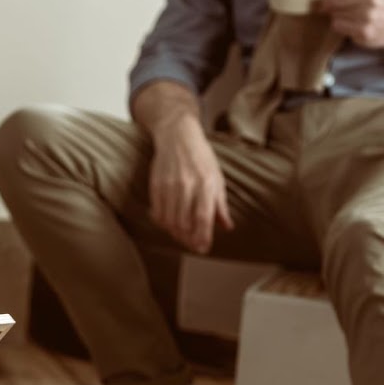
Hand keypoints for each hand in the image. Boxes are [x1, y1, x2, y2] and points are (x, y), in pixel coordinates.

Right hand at [148, 121, 232, 254]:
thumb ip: (220, 204)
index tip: (203, 248)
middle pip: (184, 223)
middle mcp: (187, 185)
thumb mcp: (217, 178)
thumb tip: (227, 227)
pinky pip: (158, 213)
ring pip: (170, 221)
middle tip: (194, 246)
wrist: (177, 136)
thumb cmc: (200, 157)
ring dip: (176, 234)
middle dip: (189, 240)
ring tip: (183, 238)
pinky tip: (170, 225)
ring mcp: (169, 186)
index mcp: (206, 183)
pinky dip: (164, 224)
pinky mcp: (156, 186)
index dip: (203, 237)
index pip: (203, 218)